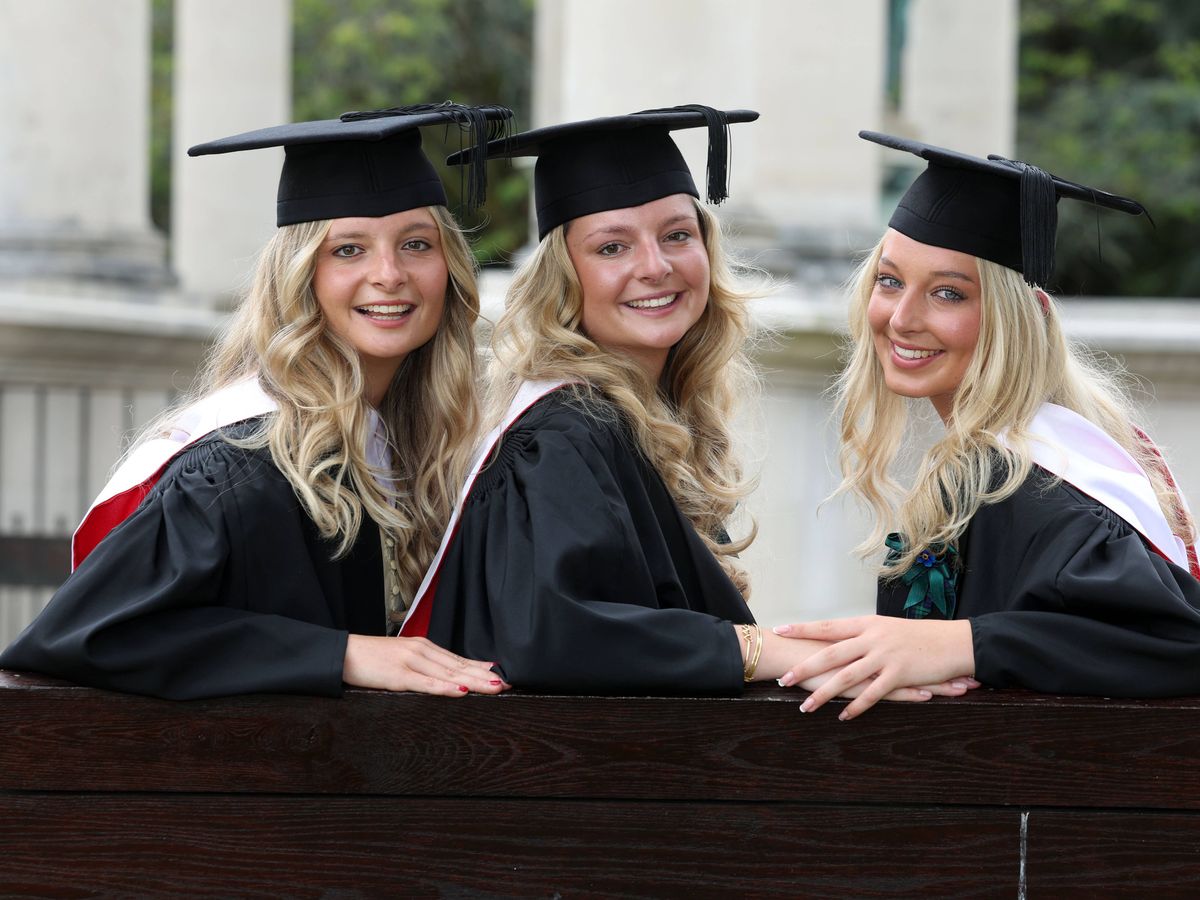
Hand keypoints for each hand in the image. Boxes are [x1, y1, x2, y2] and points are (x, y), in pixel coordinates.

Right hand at [343, 634, 509, 695]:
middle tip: (508, 684)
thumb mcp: (402, 659)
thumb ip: (425, 666)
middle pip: (459, 667)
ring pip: (448, 675)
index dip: (482, 668)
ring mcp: (410, 662)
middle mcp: (421, 652)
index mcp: (423, 648)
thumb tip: (450, 677)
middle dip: (485, 677)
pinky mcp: (398, 675)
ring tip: (495, 688)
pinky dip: (445, 687)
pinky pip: (425, 683)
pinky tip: (460, 691)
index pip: (459, 660)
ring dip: (474, 682)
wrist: (343, 653)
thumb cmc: (372, 659)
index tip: (502, 675)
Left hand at [773, 616, 976, 719]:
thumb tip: (841, 641)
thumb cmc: (920, 636)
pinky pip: (872, 693)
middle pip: (831, 653)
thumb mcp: (888, 628)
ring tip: (805, 706)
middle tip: (783, 680)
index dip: (803, 628)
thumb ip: (864, 635)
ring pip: (847, 676)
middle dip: (805, 668)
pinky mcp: (900, 674)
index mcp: (867, 623)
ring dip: (824, 693)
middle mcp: (872, 637)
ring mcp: (885, 656)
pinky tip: (843, 716)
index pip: (828, 626)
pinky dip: (856, 706)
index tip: (780, 630)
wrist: (954, 641)